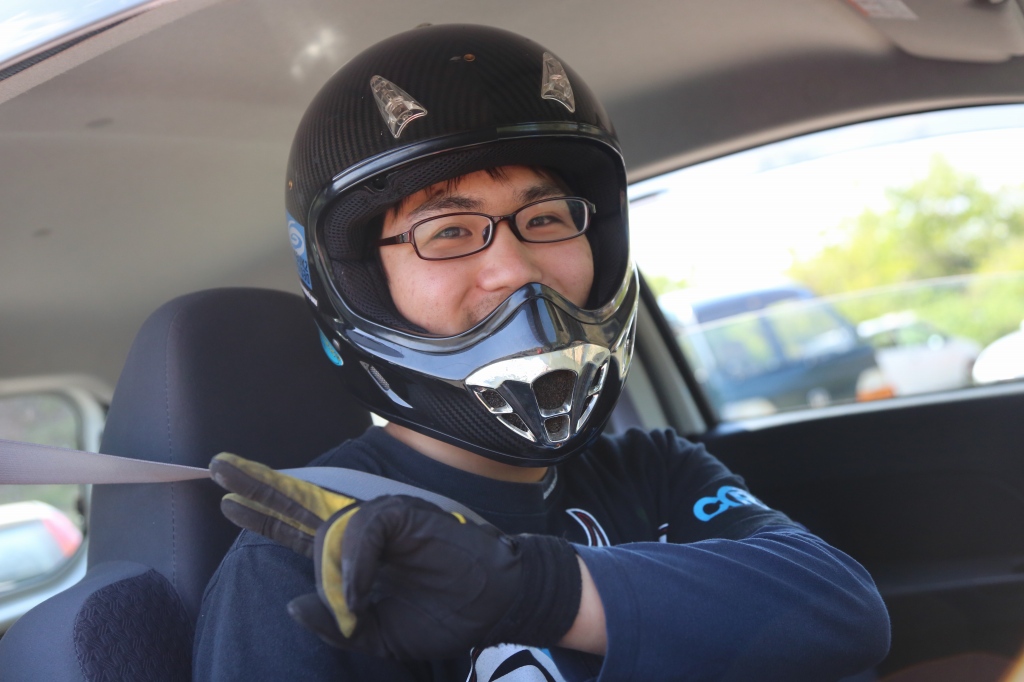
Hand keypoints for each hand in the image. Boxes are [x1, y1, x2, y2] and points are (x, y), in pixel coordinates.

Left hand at [209, 453, 582, 659]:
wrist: (494, 606)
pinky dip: (356, 562)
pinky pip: (364, 530)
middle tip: (216, 468)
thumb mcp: (376, 635)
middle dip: (258, 486)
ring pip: (327, 519)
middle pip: (300, 503)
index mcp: (351, 556)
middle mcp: (360, 530)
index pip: (298, 530)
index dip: (262, 515)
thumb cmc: (442, 616)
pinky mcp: (404, 514)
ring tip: (286, 536)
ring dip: (298, 531)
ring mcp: (382, 519)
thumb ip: (335, 624)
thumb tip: (292, 603)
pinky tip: (358, 587)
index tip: (227, 501)